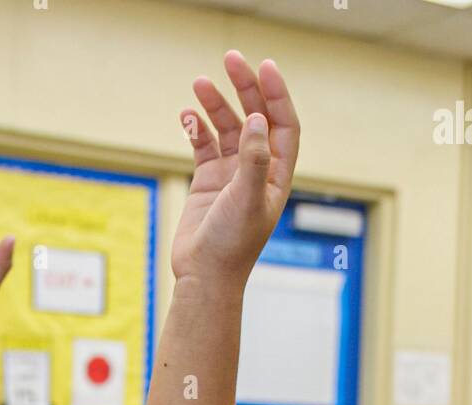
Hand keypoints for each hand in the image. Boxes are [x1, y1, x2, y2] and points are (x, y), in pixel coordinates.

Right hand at [171, 51, 299, 287]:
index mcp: (277, 176)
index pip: (283, 125)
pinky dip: (196, 127)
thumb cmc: (232, 245)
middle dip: (245, 88)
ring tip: (200, 83)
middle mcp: (257, 171)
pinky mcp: (207, 181)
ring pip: (227, 127)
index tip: (264, 67)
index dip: (277, 95)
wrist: (203, 277)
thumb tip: (256, 119)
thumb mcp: (247, 199)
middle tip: (230, 59)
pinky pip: (203, 144)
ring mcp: (231, 175)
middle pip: (255, 118)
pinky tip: (188, 115)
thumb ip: (253, 158)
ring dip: (215, 104)